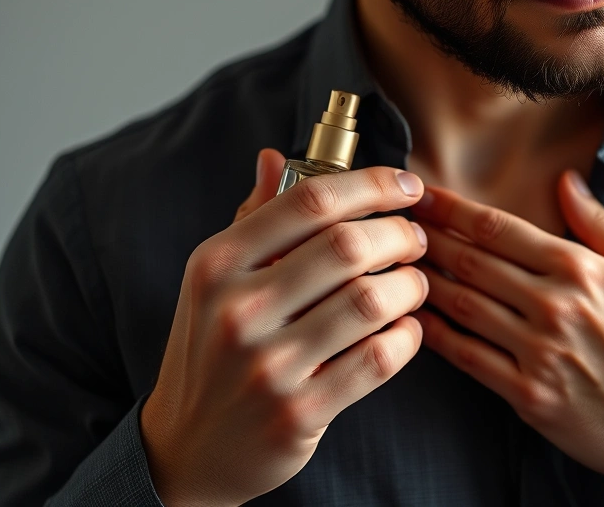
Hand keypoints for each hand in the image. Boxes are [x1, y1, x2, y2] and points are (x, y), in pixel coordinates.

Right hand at [140, 149, 429, 505]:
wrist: (188, 447)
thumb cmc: (211, 351)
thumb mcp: (215, 282)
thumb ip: (252, 219)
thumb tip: (275, 156)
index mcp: (216, 264)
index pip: (309, 201)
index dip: (372, 184)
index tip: (406, 186)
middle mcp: (237, 310)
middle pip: (349, 245)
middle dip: (400, 235)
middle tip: (415, 239)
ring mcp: (267, 366)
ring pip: (372, 301)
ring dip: (410, 285)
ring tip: (414, 284)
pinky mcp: (299, 413)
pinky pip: (378, 359)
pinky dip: (407, 338)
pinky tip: (406, 330)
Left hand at [410, 170, 603, 504]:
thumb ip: (601, 225)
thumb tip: (566, 180)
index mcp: (582, 269)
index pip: (500, 229)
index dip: (453, 209)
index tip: (422, 194)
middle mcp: (555, 305)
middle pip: (472, 261)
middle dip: (427, 237)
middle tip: (392, 222)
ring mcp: (539, 352)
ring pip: (464, 306)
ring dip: (423, 281)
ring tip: (392, 264)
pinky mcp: (530, 396)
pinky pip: (470, 359)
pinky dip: (438, 337)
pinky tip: (414, 320)